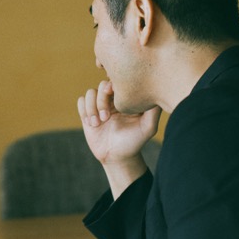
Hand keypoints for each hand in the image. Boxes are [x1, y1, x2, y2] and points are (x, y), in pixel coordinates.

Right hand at [78, 80, 159, 196]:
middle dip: (101, 100)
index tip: (114, 97)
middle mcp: (112, 99)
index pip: (118, 81)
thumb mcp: (148, 127)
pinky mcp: (88, 113)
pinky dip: (84, 111)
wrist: (117, 156)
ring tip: (97, 123)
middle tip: (106, 118)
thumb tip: (157, 93)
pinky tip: (92, 124)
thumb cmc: (134, 141)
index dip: (114, 86)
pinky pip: (81, 101)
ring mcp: (99, 105)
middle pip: (102, 85)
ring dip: (91, 108)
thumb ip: (153, 111)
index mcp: (125, 99)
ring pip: (90, 93)